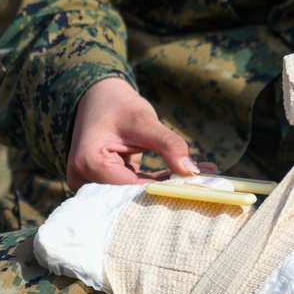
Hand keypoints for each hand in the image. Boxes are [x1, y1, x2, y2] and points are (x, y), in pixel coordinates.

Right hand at [67, 76, 202, 188]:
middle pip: (132, 195)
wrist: (98, 98)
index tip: (195, 187)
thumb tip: (191, 171)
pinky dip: (161, 181)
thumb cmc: (116, 104)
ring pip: (137, 193)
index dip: (162, 190)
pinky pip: (137, 187)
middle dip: (168, 190)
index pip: (129, 188)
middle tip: (206, 184)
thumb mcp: (143, 120)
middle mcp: (87, 179)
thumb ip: (167, 144)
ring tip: (205, 177)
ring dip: (168, 186)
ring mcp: (96, 183)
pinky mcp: (109, 183)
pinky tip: (189, 174)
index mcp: (89, 163)